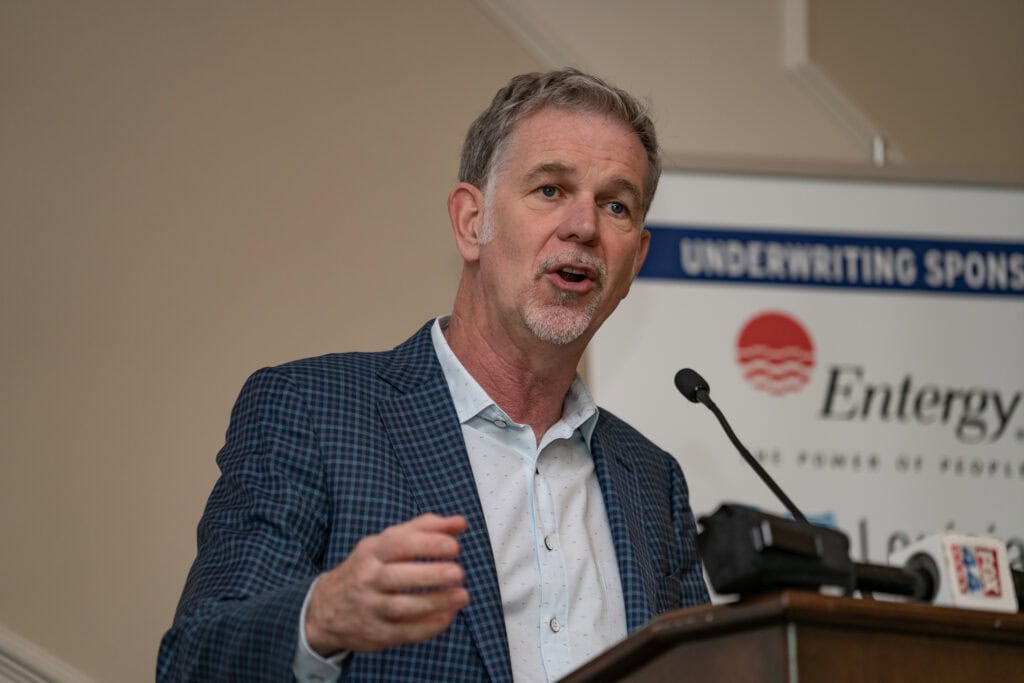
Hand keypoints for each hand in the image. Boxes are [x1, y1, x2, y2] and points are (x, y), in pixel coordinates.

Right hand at [305, 513, 469, 654]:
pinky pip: (404, 632)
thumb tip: (460, 522)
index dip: (428, 544)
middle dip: (431, 574)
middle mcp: (367, 579)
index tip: (454, 547)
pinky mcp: (376, 634)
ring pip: (402, 608)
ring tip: (461, 596)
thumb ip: (425, 529)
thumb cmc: (369, 568)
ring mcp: (370, 608)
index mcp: (372, 551)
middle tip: (458, 572)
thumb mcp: (388, 542)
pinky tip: (447, 616)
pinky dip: (428, 627)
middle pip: (398, 577)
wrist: (325, 608)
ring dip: (435, 602)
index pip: (399, 544)